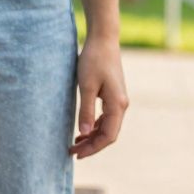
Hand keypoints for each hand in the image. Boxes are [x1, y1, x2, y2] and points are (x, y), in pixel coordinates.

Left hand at [71, 34, 128, 158]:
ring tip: (75, 143)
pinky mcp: (113, 95)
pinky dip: (94, 126)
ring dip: (92, 137)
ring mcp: (119, 100)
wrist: (103, 40)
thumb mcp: (86, 86)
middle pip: (109, 134)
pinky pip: (106, 117)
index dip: (93, 148)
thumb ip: (86, 110)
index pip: (108, 136)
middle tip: (72, 152)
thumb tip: (84, 132)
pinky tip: (82, 130)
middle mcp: (122, 105)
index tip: (76, 154)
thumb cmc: (93, 60)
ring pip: (107, 126)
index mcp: (118, 105)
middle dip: (91, 145)